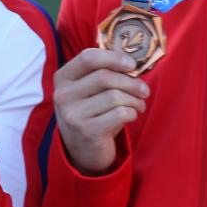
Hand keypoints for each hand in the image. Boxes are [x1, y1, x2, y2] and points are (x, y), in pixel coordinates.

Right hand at [53, 48, 148, 173]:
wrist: (82, 149)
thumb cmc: (92, 112)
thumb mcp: (88, 89)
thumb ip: (103, 71)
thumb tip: (131, 57)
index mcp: (63, 78)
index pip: (88, 58)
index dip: (114, 57)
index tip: (132, 65)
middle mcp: (63, 95)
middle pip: (105, 77)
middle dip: (131, 82)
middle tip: (143, 90)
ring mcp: (73, 114)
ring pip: (116, 96)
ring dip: (135, 100)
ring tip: (138, 105)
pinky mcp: (87, 131)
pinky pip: (121, 114)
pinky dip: (132, 113)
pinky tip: (130, 116)